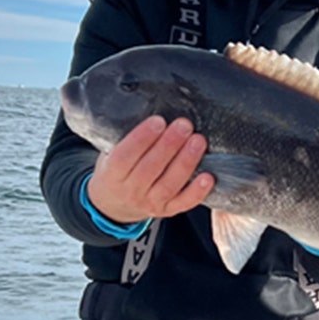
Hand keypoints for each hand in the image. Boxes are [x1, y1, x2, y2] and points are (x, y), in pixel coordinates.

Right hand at [86, 116, 212, 223]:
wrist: (113, 205)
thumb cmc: (116, 171)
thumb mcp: (110, 153)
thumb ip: (127, 138)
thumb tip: (153, 109)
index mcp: (112, 174)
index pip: (125, 156)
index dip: (142, 138)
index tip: (158, 121)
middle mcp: (130, 191)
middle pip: (150, 168)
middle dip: (169, 144)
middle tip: (184, 125)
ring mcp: (149, 203)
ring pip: (169, 183)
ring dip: (186, 161)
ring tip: (198, 141)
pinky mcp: (167, 210)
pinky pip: (183, 203)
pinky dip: (197, 192)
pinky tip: (207, 177)